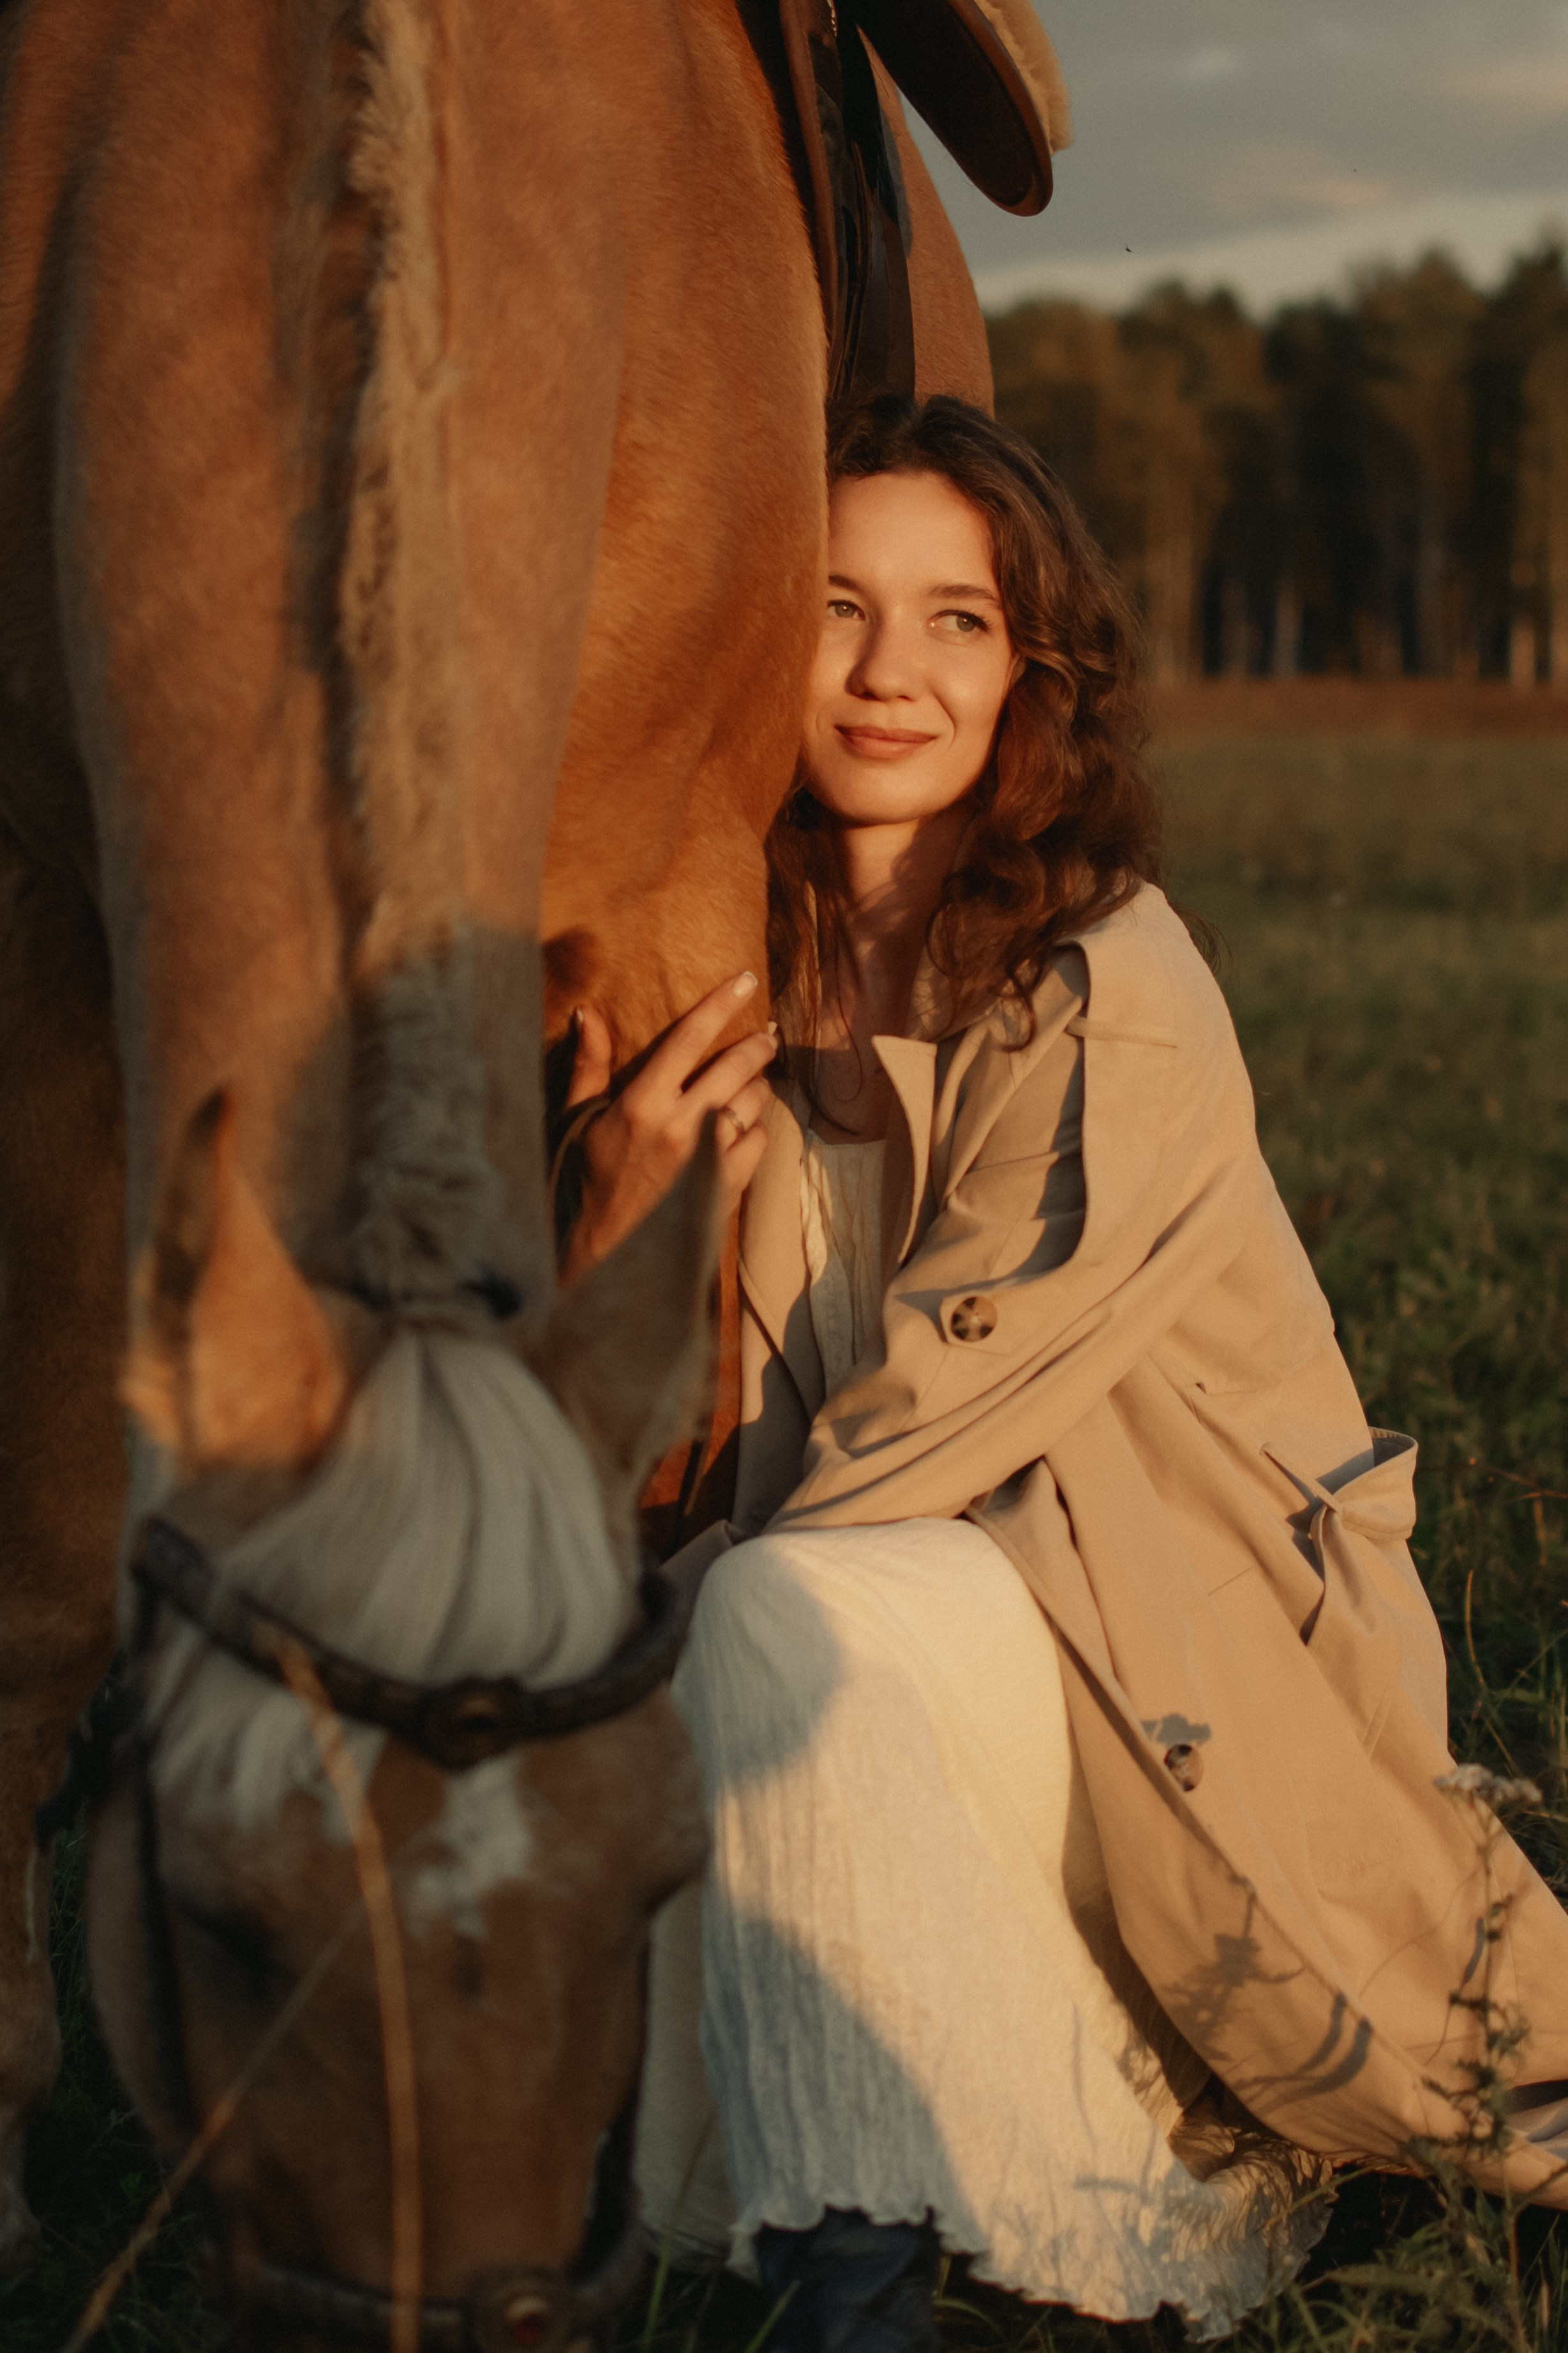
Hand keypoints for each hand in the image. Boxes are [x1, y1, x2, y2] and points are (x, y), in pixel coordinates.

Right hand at [560, 972, 775, 1281]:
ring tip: (753, 1081)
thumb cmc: (580, 1186)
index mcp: (640, 1106)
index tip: (745, 978)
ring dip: (758, 1087)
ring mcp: (707, 1161)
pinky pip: (759, 1143)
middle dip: (759, 1044)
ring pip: (754, 1104)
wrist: (600, 1258)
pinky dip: (755, 1130)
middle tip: (767, 1035)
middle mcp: (679, 1129)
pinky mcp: (725, 1189)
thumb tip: (589, 1013)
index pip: (689, 1039)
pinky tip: (742, 1130)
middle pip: (737, 1067)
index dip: (720, 1003)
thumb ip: (589, 1067)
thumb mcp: (575, 1122)